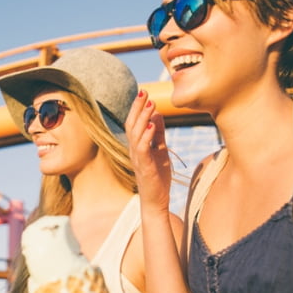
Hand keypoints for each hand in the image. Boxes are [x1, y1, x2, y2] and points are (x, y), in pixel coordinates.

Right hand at [125, 91, 172, 211]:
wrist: (156, 201)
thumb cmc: (157, 178)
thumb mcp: (160, 151)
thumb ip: (159, 134)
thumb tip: (158, 115)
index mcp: (137, 146)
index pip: (134, 122)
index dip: (137, 107)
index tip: (144, 92)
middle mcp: (133, 150)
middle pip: (132, 124)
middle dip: (137, 107)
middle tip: (144, 91)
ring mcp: (137, 159)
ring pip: (136, 134)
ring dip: (143, 117)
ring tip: (151, 103)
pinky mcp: (144, 167)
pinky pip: (142, 149)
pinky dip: (147, 136)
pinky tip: (153, 125)